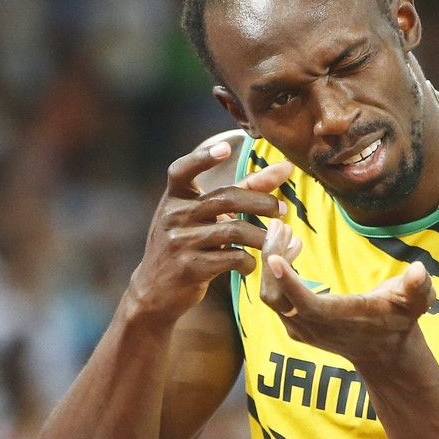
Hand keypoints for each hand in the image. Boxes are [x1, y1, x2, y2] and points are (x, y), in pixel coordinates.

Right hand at [129, 141, 292, 322]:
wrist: (154, 290)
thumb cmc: (186, 244)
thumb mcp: (203, 216)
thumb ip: (242, 190)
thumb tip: (284, 169)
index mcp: (174, 198)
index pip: (182, 171)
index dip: (202, 158)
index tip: (225, 148)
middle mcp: (173, 216)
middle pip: (225, 199)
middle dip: (260, 202)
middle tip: (282, 209)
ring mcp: (179, 243)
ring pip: (233, 231)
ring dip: (261, 236)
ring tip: (274, 241)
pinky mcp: (190, 268)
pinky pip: (231, 259)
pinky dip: (249, 261)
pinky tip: (251, 264)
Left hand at [260, 219, 435, 363]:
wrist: (384, 353)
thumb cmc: (399, 320)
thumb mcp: (416, 302)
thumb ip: (418, 287)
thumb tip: (420, 270)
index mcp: (340, 319)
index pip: (306, 304)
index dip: (289, 283)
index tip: (274, 257)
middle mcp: (313, 328)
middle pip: (276, 297)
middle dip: (272, 259)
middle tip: (280, 225)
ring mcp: (300, 328)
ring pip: (271, 296)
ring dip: (271, 263)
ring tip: (286, 231)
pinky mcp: (294, 324)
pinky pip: (275, 297)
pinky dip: (275, 272)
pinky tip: (291, 247)